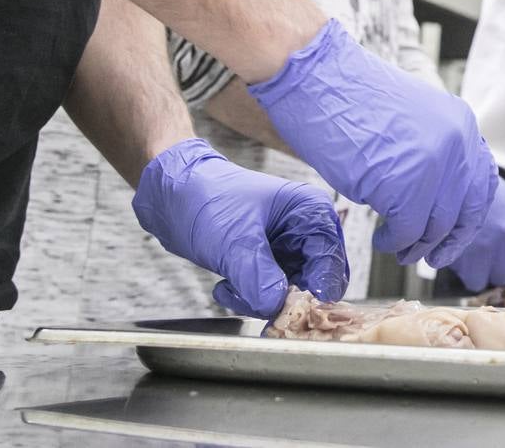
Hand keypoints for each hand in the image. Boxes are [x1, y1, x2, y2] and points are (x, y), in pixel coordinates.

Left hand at [132, 138, 345, 318]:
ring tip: (229, 288)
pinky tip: (226, 286)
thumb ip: (257, 276)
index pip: (331, 263)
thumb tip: (277, 306)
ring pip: (291, 296)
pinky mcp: (270, 264)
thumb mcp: (233, 240)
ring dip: (260, 301)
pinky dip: (249, 299)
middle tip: (253, 302)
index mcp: (311, 212)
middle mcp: (307, 232)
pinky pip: (271, 296)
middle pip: (315, 284)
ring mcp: (289, 249)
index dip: (314, 290)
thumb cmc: (207, 199)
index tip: (288, 309)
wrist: (173, 196)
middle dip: (283, 300)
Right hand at [251, 19, 496, 265]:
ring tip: (396, 245)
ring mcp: (433, 164)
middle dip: (449, 240)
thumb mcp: (412, 118)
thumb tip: (438, 196)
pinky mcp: (403, 184)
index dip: (469, 215)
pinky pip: (407, 230)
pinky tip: (382, 238)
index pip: (482, 182)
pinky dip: (395, 242)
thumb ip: (434, 150)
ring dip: (416, 245)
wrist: (318, 77)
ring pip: (437, 226)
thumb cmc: (349, 95)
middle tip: (431, 254)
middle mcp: (456, 142)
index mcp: (460, 123)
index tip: (455, 232)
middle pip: (467, 211)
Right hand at [444, 180, 504, 302]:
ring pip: (495, 279)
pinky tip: (465, 258)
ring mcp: (490, 250)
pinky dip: (469, 273)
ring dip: (486, 271)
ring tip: (477, 253)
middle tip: (490, 251)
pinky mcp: (468, 259)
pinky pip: (475, 281)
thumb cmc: (485, 193)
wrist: (456, 182)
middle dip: (503, 266)